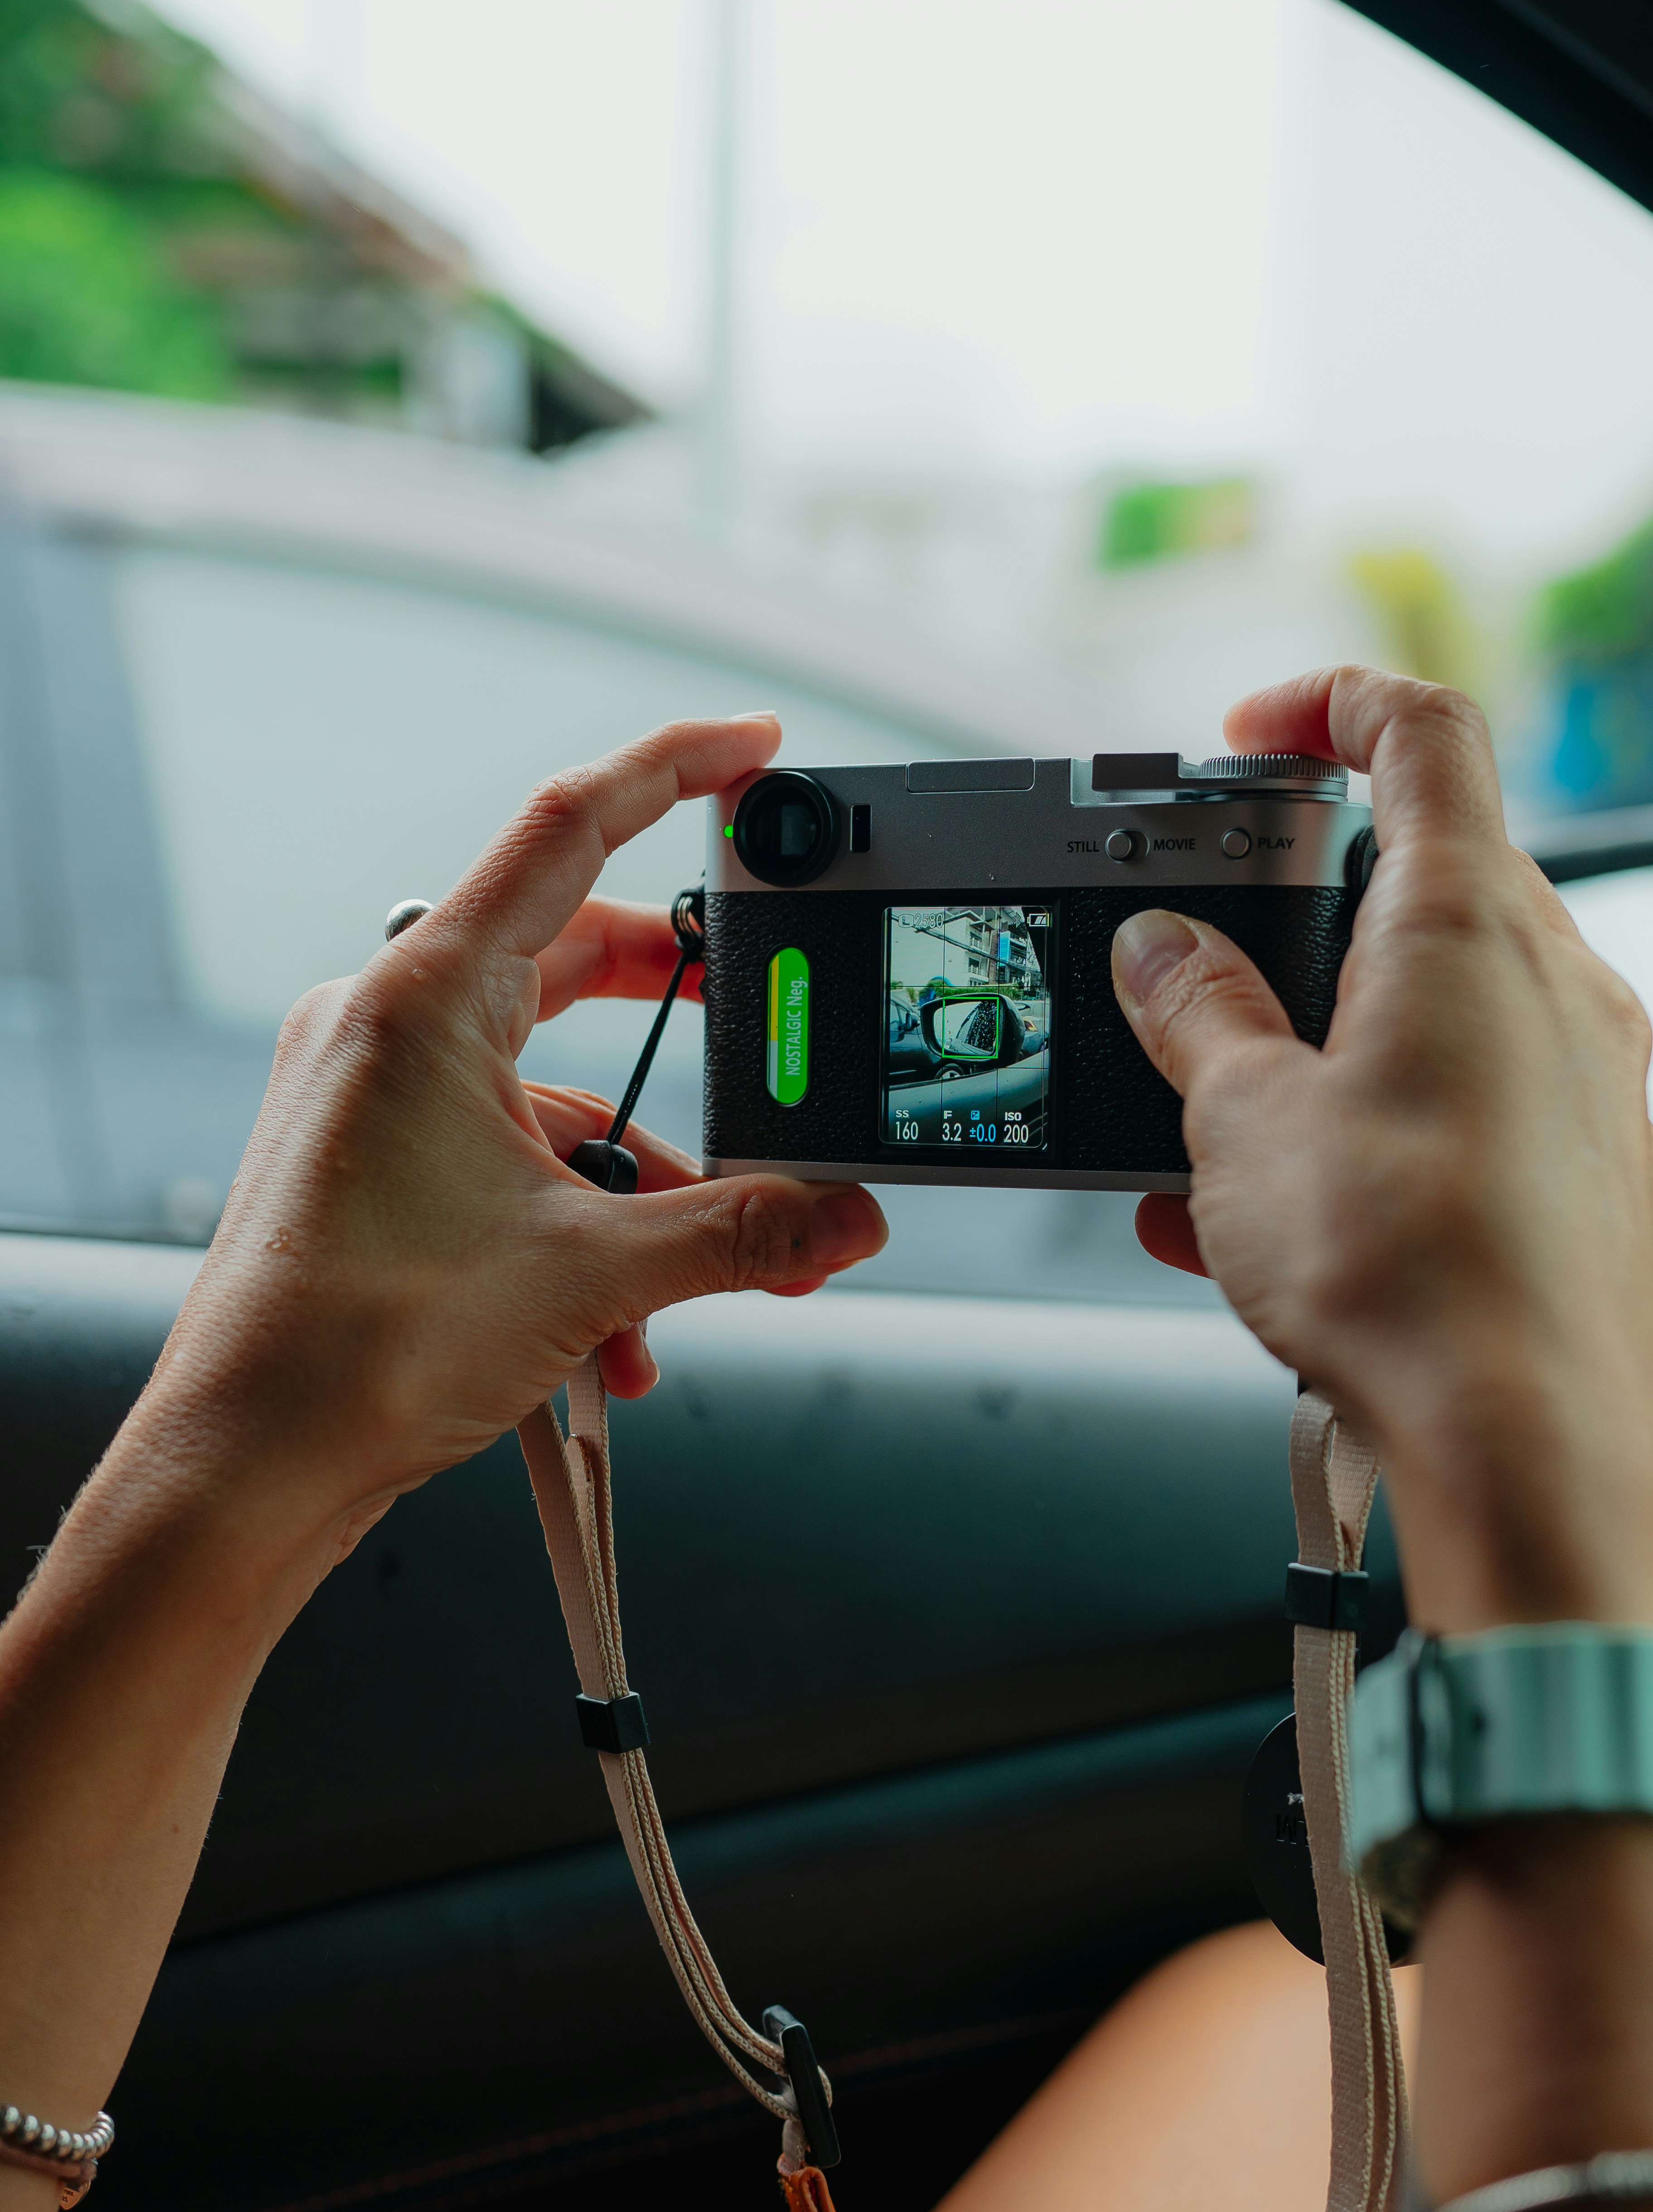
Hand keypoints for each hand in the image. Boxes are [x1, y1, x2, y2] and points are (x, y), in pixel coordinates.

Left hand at [119, 719, 885, 1578]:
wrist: (248, 1464)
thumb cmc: (360, 1348)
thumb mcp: (594, 1276)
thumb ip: (744, 1234)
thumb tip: (846, 1218)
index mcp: (429, 997)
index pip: (571, 827)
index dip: (675, 769)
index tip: (752, 747)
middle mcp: (390, 1023)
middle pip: (570, 953)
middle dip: (680, 1009)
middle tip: (762, 1024)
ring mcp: (373, 1091)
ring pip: (546, 1081)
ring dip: (637, 1172)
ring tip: (697, 1269)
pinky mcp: (372, 1159)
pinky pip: (504, 1150)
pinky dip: (577, 1216)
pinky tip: (618, 1324)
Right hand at [1111, 667, 1652, 1636]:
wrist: (1536, 1458)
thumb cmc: (1413, 1277)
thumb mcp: (1243, 1122)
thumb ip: (1197, 1019)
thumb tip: (1166, 958)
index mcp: (1474, 923)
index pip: (1423, 729)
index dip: (1333, 702)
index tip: (1256, 732)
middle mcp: (1560, 986)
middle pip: (1430, 880)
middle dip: (1303, 915)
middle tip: (1209, 971)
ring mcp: (1593, 1088)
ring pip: (1443, 1013)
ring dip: (1324, 1047)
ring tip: (1217, 1138)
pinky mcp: (1597, 1184)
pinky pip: (1473, 1115)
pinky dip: (1375, 1134)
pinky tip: (1279, 1226)